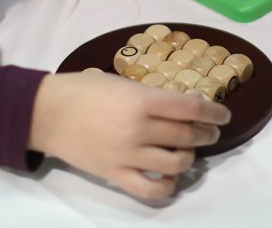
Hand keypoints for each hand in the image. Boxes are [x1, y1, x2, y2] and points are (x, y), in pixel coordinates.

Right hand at [29, 71, 230, 198]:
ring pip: (175, 163)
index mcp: (142, 100)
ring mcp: (127, 154)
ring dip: (190, 157)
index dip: (214, 113)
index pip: (191, 109)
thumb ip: (152, 97)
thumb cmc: (85, 90)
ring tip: (188, 150)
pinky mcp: (115, 174)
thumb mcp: (123, 83)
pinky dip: (167, 186)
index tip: (223, 115)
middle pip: (187, 135)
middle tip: (210, 132)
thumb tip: (181, 109)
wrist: (47, 112)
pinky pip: (149, 189)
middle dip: (206, 133)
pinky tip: (170, 177)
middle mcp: (139, 128)